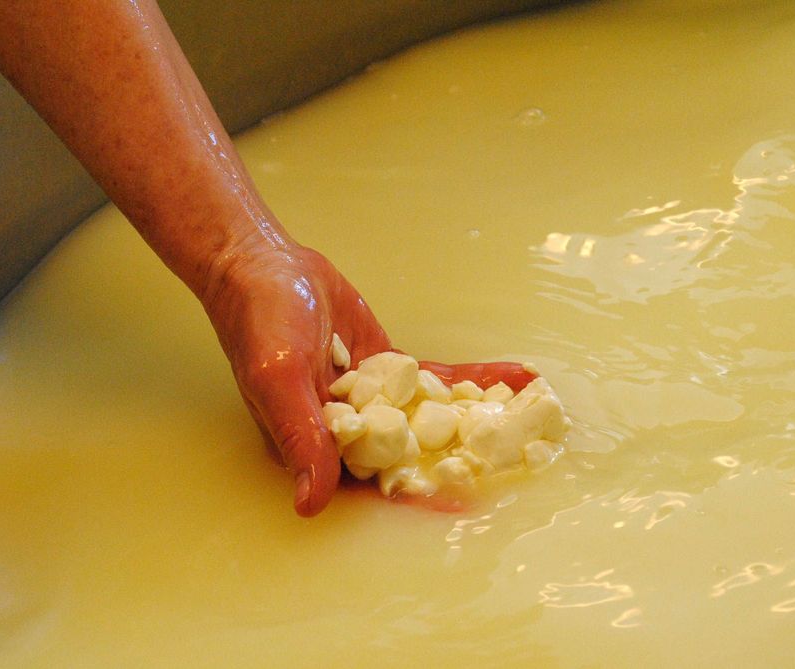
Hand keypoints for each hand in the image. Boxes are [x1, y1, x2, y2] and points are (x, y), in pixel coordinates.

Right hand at [201, 239, 536, 516]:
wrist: (267, 265)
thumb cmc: (260, 324)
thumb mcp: (279, 382)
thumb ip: (302, 438)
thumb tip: (311, 503)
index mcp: (320, 446)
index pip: (377, 481)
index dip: (422, 493)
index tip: (469, 500)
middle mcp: (352, 431)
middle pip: (416, 455)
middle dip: (466, 459)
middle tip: (522, 460)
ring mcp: (377, 398)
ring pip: (434, 418)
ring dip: (481, 419)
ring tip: (534, 420)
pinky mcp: (392, 367)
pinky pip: (437, 378)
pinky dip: (473, 378)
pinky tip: (514, 377)